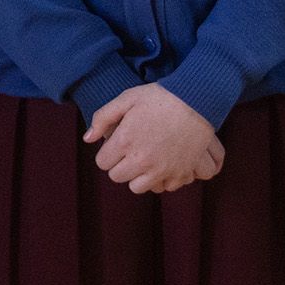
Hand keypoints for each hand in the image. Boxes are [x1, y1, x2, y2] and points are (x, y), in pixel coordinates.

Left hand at [85, 84, 222, 193]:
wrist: (196, 102)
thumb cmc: (159, 97)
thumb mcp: (126, 99)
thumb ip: (102, 118)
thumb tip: (87, 138)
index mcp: (124, 141)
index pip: (102, 163)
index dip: (107, 153)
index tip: (116, 145)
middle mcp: (141, 160)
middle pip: (117, 177)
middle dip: (120, 165)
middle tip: (130, 151)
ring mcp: (161, 170)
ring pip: (138, 187)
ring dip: (138, 175)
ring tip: (145, 159)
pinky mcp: (179, 174)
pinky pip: (163, 187)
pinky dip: (161, 179)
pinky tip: (162, 163)